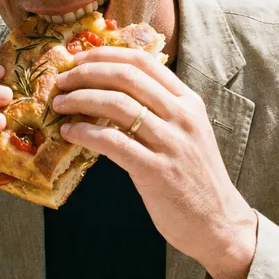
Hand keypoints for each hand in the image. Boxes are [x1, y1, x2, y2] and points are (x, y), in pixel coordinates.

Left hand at [53, 47, 257, 278]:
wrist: (219, 223)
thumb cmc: (194, 177)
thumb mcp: (186, 132)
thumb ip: (159, 109)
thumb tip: (110, 90)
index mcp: (188, 101)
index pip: (143, 61)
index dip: (106, 54)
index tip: (79, 58)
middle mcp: (182, 115)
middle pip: (127, 76)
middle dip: (87, 73)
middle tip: (62, 80)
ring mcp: (171, 142)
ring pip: (117, 104)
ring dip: (80, 99)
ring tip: (60, 104)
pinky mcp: (156, 171)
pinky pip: (112, 142)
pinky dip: (85, 132)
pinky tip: (70, 133)